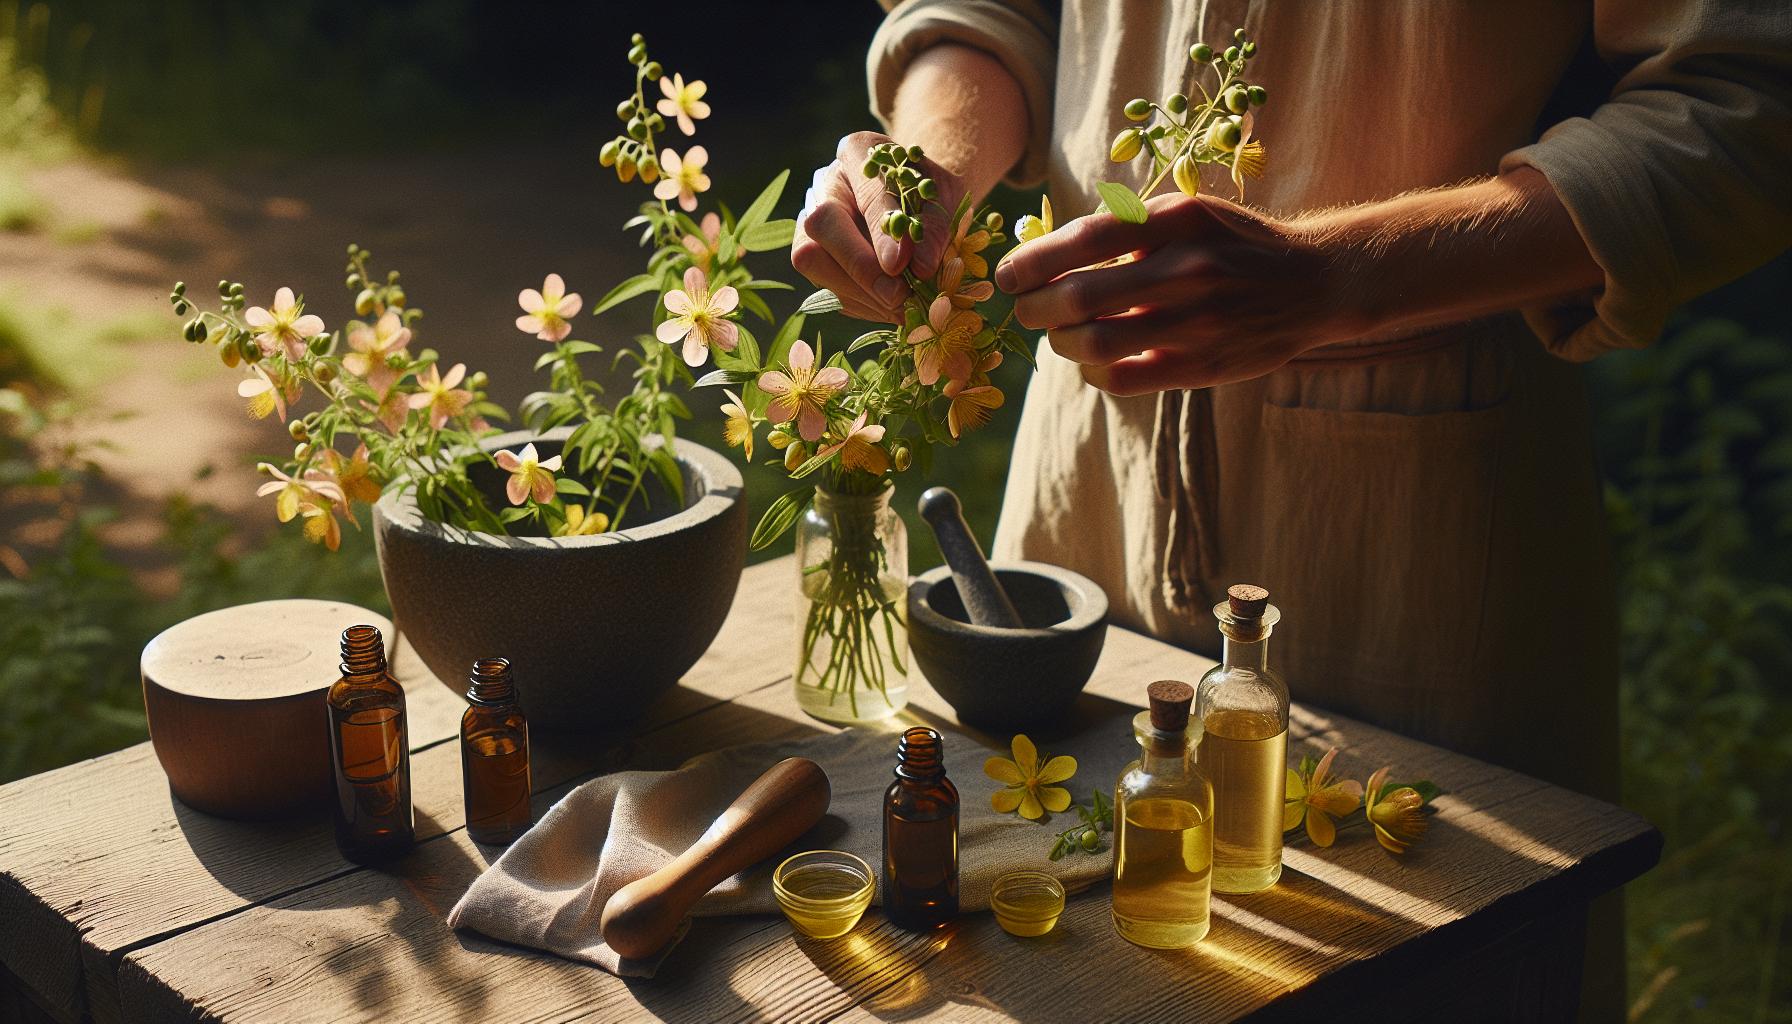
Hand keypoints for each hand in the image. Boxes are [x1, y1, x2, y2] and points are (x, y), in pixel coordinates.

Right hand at [792, 131, 967, 322]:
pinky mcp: (811, 255)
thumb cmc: (930, 194)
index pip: (865, 193)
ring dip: (857, 291)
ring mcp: (810, 220)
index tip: (900, 264)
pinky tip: (889, 306)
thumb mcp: (946, 198)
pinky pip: (822, 285)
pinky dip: (858, 303)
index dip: (881, 232)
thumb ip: (936, 226)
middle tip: (899, 295)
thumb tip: (921, 267)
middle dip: (860, 267)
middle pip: (821, 224)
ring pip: (811, 258)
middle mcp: (826, 184)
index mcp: (860, 152)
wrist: (915, 203)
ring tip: (900, 306)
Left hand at [994, 194, 1370, 395]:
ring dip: (1060, 343)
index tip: (1008, 276)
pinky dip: (1092, 371)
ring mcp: (1198, 322)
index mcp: (1178, 220)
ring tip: (1058, 335)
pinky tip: (1092, 360)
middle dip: (1035, 308)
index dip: (1033, 260)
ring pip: (1095, 343)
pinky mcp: (1203, 366)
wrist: (1314, 282)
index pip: (1085, 238)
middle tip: (1024, 310)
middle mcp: (1188, 269)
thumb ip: (1126, 228)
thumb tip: (1045, 253)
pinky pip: (1122, 377)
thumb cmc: (1232, 243)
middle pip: (1079, 297)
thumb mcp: (1187, 213)